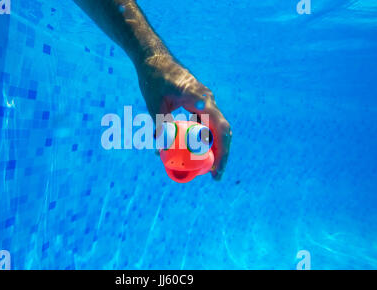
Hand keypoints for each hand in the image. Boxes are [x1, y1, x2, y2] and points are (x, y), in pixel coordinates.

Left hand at [135, 54, 231, 179]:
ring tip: (205, 166)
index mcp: (201, 101)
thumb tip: (161, 153)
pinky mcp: (198, 101)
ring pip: (215, 127)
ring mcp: (204, 100)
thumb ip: (161, 128)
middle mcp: (207, 100)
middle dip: (221, 155)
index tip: (216, 171)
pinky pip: (205, 121)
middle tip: (214, 176)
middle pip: (222, 131)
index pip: (221, 130)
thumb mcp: (155, 106)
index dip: (222, 153)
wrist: (154, 58)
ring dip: (212, 147)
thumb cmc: (154, 79)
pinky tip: (193, 148)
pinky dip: (202, 136)